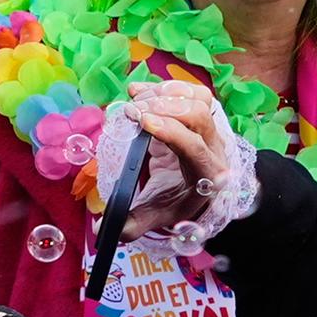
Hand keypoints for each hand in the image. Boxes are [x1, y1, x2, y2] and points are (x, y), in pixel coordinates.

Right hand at [120, 79, 233, 237]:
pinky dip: (167, 86)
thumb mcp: (158, 215)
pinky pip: (193, 92)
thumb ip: (133, 223)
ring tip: (136, 98)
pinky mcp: (201, 114)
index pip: (193, 146)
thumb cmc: (178, 201)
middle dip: (164, 108)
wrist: (201, 188)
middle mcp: (213, 147)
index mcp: (205, 174)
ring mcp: (209, 128)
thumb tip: (103, 230)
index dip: (170, 131)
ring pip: (199, 99)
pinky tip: (143, 90)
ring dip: (165, 93)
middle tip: (132, 111)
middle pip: (199, 116)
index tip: (141, 122)